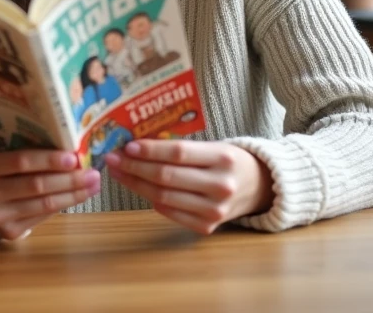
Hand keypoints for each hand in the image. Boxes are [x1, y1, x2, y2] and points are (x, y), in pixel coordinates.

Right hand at [0, 150, 100, 239]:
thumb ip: (25, 156)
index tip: (74, 157)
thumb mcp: (0, 161)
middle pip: (36, 185)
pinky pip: (43, 217)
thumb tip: (70, 153)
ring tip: (93, 186)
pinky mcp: (10, 232)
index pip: (21, 162)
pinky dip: (63, 205)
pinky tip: (78, 197)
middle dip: (69, 179)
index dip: (49, 160)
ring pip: (43, 204)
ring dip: (73, 195)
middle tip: (92, 173)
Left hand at [105, 140, 273, 234]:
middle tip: (112, 159)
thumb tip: (135, 145)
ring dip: (135, 184)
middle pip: (166, 177)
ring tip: (119, 172)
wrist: (260, 187)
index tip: (126, 146)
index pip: (177, 153)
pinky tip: (139, 188)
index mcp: (223, 158)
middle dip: (134, 167)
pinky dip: (151, 200)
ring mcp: (215, 210)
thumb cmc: (228, 161)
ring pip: (163, 197)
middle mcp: (221, 185)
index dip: (149, 150)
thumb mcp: (212, 147)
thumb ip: (180, 147)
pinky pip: (170, 213)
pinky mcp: (208, 227)